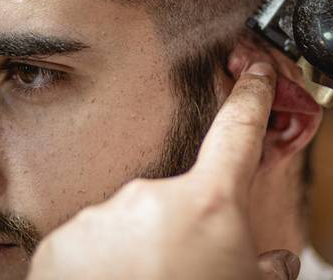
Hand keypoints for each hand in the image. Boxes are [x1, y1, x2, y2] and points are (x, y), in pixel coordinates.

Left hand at [27, 61, 300, 279]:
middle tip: (186, 272)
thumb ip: (266, 268)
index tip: (255, 73)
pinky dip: (99, 267)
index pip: (239, 132)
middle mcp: (153, 197)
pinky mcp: (60, 242)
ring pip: (131, 225)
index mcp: (211, 205)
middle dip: (184, 230)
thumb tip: (272, 262)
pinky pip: (90, 244)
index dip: (252, 97)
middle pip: (180, 199)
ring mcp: (102, 217)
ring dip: (138, 252)